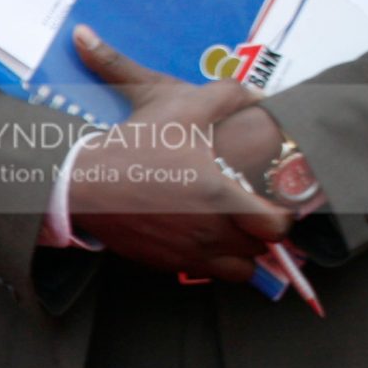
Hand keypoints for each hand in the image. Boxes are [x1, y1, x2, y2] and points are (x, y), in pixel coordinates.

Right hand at [65, 26, 293, 282]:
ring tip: (237, 226)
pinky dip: (214, 259)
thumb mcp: (185, 103)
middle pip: (260, 249)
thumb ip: (231, 95)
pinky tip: (206, 232)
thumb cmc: (137, 141)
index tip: (279, 201)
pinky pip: (205, 273)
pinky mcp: (164, 263)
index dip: (284, 215)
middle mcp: (206, 233)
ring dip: (243, 251)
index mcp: (219, 197)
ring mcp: (184, 253)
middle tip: (259, 208)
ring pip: (237, 271)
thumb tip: (261, 94)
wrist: (82, 180)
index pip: (275, 227)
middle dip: (264, 231)